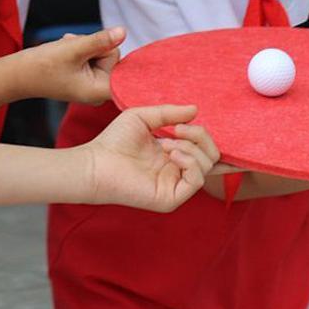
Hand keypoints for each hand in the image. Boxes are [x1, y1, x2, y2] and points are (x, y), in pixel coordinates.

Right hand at [17, 27, 125, 103]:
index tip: (114, 53)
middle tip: (73, 50)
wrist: (19, 74)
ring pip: (104, 51)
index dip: (121, 58)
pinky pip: (95, 53)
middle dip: (95, 46)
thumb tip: (123, 32)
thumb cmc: (42, 65)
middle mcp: (100, 90)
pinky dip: (82, 48)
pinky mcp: (89, 75)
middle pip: (114, 55)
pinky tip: (67, 50)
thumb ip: (100, 41)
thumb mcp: (74, 49)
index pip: (126, 72)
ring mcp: (94, 83)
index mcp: (100, 91)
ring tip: (67, 51)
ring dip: (86, 45)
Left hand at [83, 104, 220, 211]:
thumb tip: (195, 110)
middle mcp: (177, 170)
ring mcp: (175, 185)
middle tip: (178, 129)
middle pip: (212, 155)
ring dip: (191, 148)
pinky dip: (190, 162)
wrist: (96, 162)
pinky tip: (171, 154)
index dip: (209, 138)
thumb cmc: (115, 140)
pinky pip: (197, 180)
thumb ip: (170, 112)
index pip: (205, 148)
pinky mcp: (171, 198)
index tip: (190, 122)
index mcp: (174, 154)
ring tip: (166, 143)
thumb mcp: (144, 117)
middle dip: (201, 136)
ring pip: (207, 165)